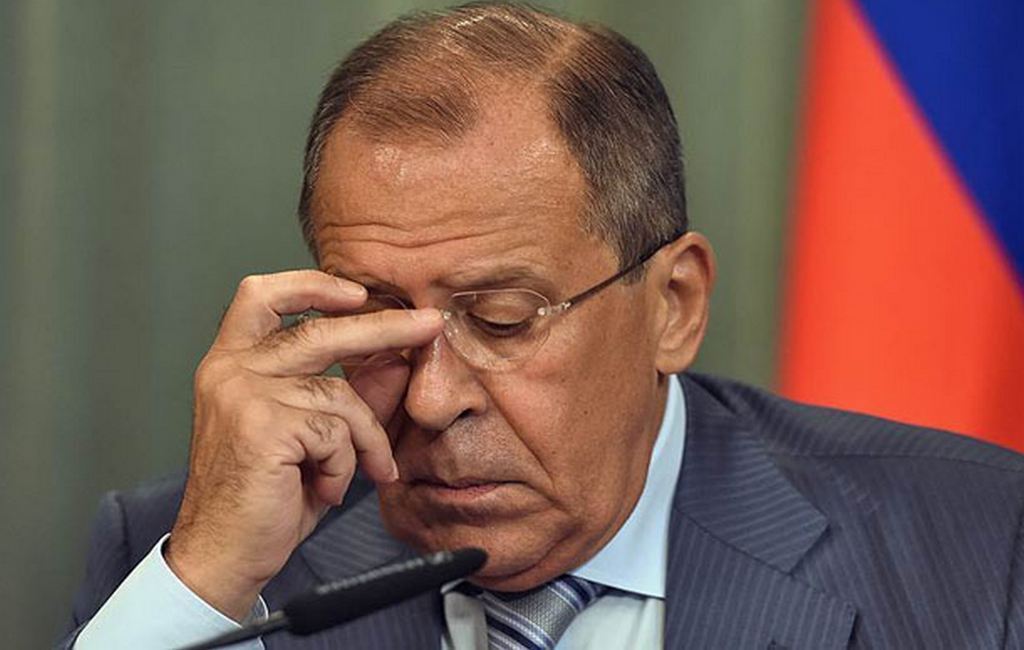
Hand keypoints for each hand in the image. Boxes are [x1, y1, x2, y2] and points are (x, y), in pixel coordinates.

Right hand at [165, 270, 442, 620]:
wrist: (224, 554)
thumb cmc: (265, 496)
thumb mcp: (314, 437)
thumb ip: (352, 394)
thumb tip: (397, 358)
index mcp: (231, 363)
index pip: (260, 296)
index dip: (311, 285)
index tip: (357, 294)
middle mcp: (229, 370)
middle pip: (320, 330)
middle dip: (385, 328)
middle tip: (431, 325)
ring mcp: (243, 395)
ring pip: (340, 395)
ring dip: (367, 438)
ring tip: (370, 470)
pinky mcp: (263, 427)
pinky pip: (336, 433)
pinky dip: (345, 466)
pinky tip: (328, 489)